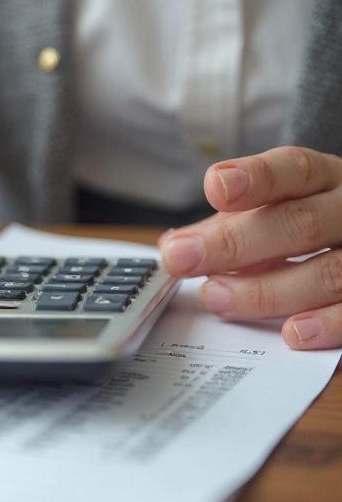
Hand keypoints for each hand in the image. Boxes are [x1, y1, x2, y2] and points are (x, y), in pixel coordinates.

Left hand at [160, 146, 341, 349]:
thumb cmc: (307, 221)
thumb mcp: (272, 210)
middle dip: (234, 244)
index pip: (294, 170)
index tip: (215, 186)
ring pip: (328, 272)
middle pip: (300, 223)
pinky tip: (292, 331)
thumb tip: (174, 247)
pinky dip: (325, 324)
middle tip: (183, 258)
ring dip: (264, 291)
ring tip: (217, 297)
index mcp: (324, 180)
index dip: (255, 178)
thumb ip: (226, 225)